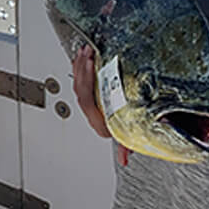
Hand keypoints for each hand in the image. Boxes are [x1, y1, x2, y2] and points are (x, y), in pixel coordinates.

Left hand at [72, 45, 128, 164]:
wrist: (130, 131)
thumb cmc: (129, 133)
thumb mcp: (129, 139)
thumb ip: (126, 146)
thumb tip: (124, 159)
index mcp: (98, 121)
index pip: (86, 99)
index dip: (86, 81)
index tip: (92, 64)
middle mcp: (91, 112)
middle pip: (80, 87)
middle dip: (82, 67)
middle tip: (87, 51)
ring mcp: (89, 103)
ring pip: (78, 82)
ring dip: (80, 64)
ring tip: (85, 49)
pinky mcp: (90, 94)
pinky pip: (81, 79)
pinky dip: (81, 66)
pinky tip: (82, 56)